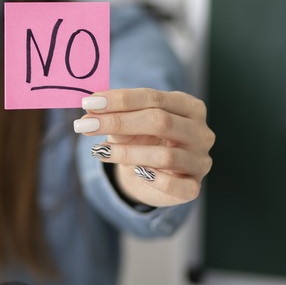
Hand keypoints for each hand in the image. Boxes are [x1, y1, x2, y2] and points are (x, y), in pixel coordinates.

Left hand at [74, 88, 214, 207]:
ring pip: (165, 156)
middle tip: (84, 125)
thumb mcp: (127, 124)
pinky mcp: (193, 187)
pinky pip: (174, 186)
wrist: (151, 175)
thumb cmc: (142, 140)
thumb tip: (89, 111)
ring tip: (100, 151)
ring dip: (126, 153)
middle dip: (118, 122)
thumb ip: (113, 115)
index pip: (153, 97)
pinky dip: (151, 178)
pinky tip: (132, 172)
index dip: (119, 100)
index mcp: (188, 106)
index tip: (88, 104)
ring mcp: (200, 160)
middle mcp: (200, 132)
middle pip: (160, 121)